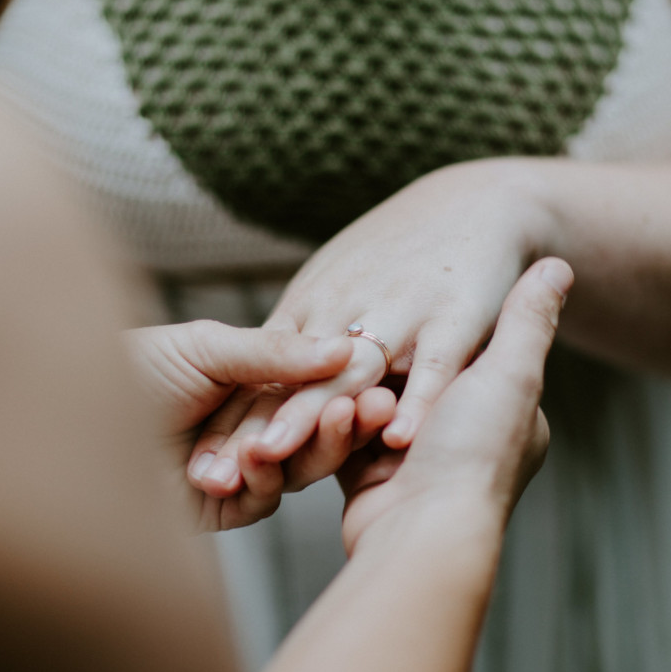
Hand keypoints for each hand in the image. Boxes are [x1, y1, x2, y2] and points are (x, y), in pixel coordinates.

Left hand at [126, 320, 393, 529]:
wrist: (60, 419)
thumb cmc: (128, 370)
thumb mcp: (204, 348)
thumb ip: (273, 353)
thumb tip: (345, 349)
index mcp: (254, 386)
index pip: (315, 391)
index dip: (349, 388)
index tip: (382, 381)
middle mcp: (252, 429)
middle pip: (316, 432)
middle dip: (346, 420)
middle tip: (376, 407)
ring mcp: (238, 472)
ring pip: (297, 469)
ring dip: (314, 447)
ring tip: (331, 420)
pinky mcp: (219, 511)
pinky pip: (260, 499)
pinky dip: (262, 477)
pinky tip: (252, 459)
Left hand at [186, 161, 550, 495]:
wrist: (476, 201)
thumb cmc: (400, 254)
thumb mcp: (334, 287)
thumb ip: (297, 342)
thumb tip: (254, 406)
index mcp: (310, 309)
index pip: (258, 375)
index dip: (229, 424)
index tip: (193, 468)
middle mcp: (345, 310)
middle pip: (293, 378)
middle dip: (254, 425)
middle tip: (219, 470)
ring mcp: (399, 312)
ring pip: (350, 371)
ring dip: (313, 414)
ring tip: (282, 453)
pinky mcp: (455, 317)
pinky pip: (432, 366)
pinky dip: (417, 401)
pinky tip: (401, 438)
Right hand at [335, 258, 571, 554]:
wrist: (424, 538)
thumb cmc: (474, 456)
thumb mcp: (511, 374)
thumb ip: (528, 319)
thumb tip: (560, 265)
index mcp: (501, 406)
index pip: (456, 347)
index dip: (422, 334)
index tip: (400, 323)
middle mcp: (457, 431)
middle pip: (403, 373)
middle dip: (376, 375)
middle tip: (358, 362)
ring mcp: (410, 456)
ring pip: (366, 401)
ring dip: (352, 404)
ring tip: (350, 409)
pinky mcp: (364, 474)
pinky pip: (340, 434)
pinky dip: (333, 430)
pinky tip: (334, 424)